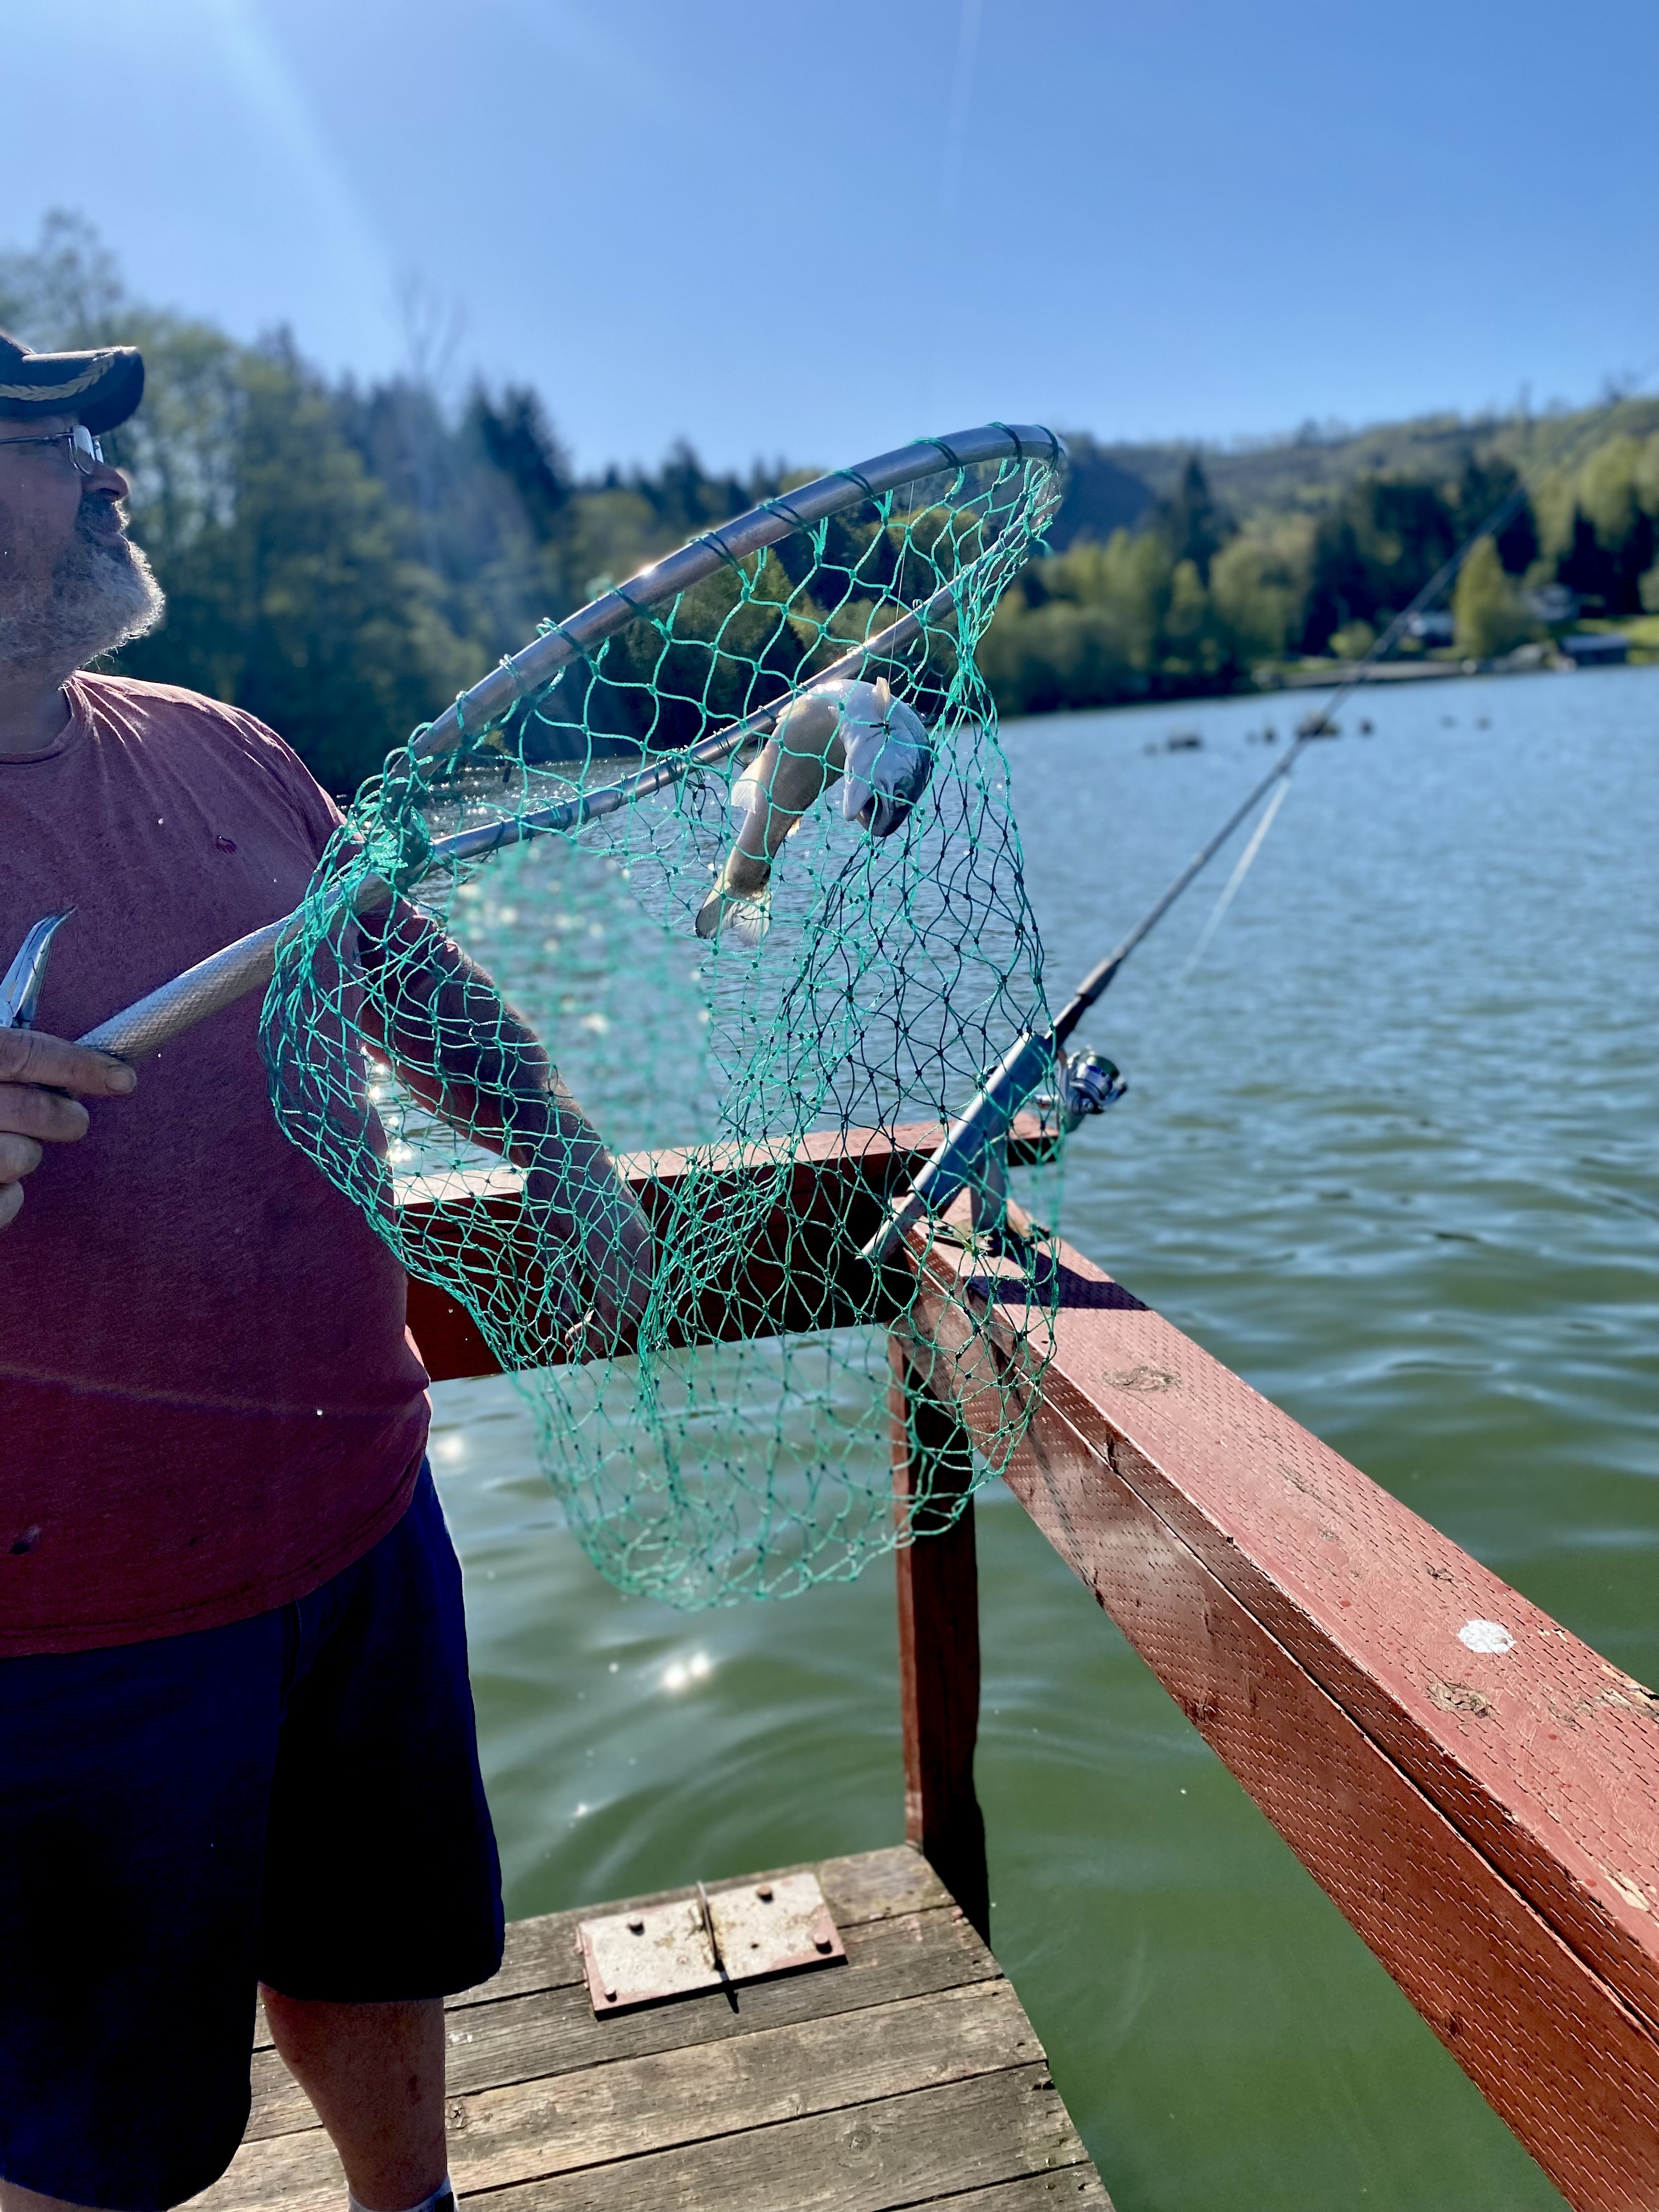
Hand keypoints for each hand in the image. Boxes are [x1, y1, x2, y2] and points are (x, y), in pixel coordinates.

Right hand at [0, 1029, 136, 1229]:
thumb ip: (0, 1061)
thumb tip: (63, 1075)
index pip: (25, 1053)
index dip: (80, 1065)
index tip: (121, 1079)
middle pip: (35, 1110)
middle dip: (66, 1118)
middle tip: (72, 1120)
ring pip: (22, 1158)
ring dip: (25, 1156)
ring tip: (2, 1148)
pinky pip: (7, 1203)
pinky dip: (8, 1196)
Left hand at [524, 1153, 654, 1356]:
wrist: (571, 1146)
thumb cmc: (550, 1188)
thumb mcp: (544, 1234)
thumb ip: (560, 1276)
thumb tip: (566, 1318)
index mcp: (611, 1243)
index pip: (614, 1306)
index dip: (596, 1335)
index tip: (572, 1349)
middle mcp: (636, 1241)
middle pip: (632, 1305)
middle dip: (605, 1332)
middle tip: (574, 1348)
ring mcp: (643, 1236)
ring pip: (641, 1293)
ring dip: (615, 1316)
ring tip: (583, 1331)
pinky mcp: (643, 1233)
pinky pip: (641, 1277)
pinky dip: (624, 1298)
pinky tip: (597, 1307)